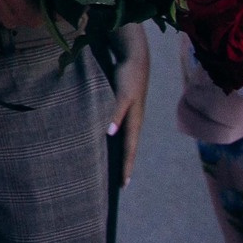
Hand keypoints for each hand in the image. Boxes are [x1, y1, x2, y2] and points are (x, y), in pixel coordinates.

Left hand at [108, 27, 149, 187]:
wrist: (134, 57)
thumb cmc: (128, 76)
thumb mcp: (122, 94)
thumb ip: (116, 112)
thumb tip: (110, 134)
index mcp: (134, 121)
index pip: (129, 149)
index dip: (126, 167)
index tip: (123, 185)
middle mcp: (133, 120)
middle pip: (129, 148)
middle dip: (124, 165)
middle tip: (120, 185)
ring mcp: (129, 114)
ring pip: (124, 139)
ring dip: (119, 154)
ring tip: (113, 168)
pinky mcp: (123, 107)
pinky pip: (119, 129)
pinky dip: (114, 140)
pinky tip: (107, 142)